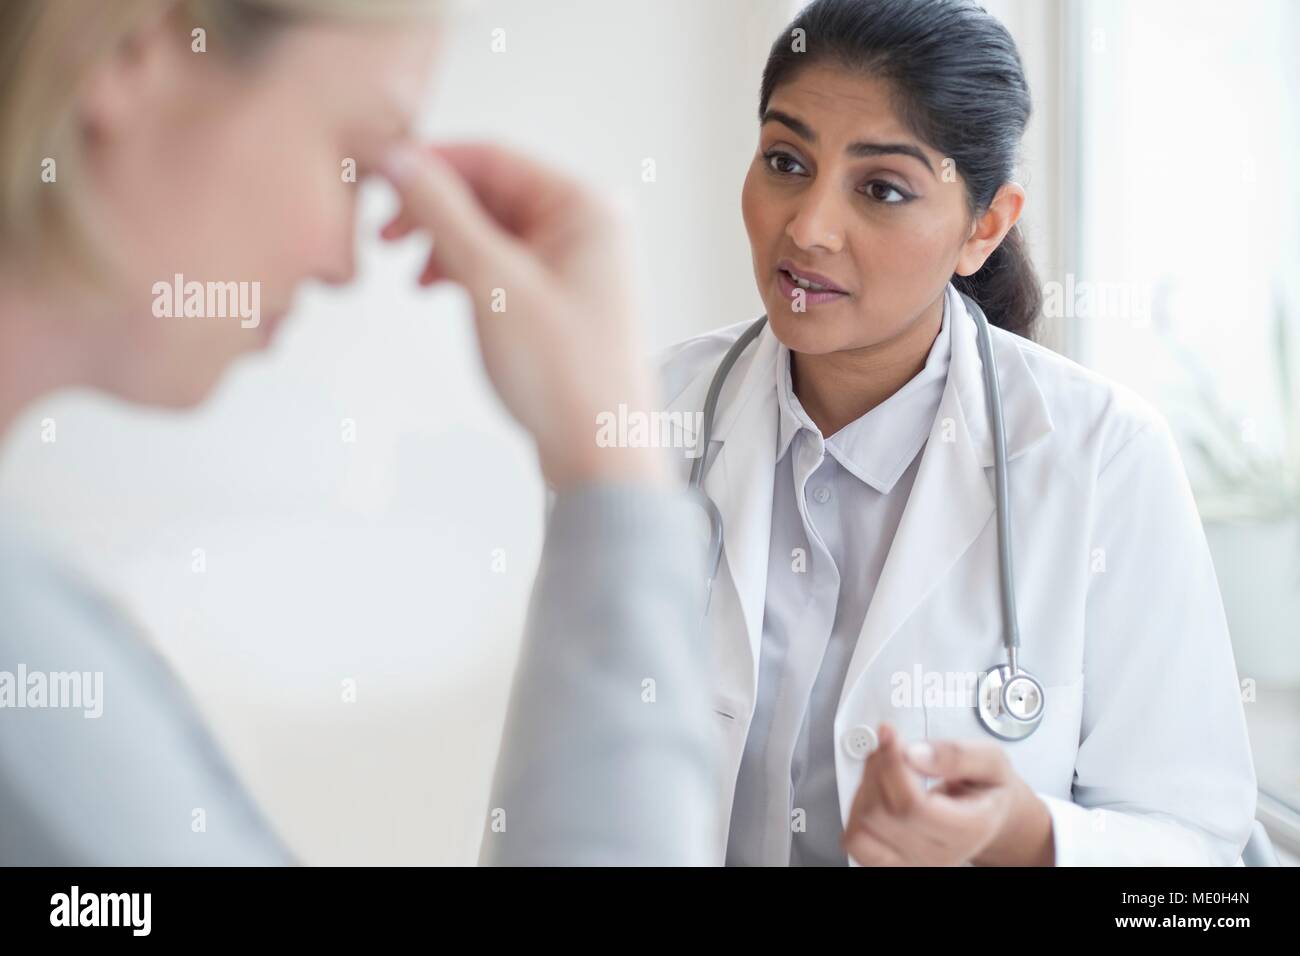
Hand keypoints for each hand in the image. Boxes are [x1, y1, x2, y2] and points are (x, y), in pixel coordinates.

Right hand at [379, 141, 663, 489]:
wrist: (597, 452)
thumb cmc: (564, 372)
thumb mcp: (491, 281)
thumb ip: (443, 213)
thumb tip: (402, 159)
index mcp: (585, 207)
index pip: (493, 158)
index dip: (431, 164)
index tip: (379, 177)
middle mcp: (588, 227)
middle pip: (492, 192)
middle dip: (436, 211)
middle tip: (386, 235)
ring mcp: (576, 264)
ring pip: (492, 230)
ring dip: (447, 244)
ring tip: (414, 276)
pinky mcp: (561, 299)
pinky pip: (503, 264)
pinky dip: (467, 272)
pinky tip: (439, 290)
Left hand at [841, 723, 1054, 865]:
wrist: (987, 814)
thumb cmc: (986, 788)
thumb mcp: (990, 760)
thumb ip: (957, 755)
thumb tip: (914, 755)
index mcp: (969, 829)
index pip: (913, 806)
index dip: (892, 764)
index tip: (889, 733)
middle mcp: (939, 854)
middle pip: (882, 813)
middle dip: (878, 767)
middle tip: (891, 744)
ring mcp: (913, 862)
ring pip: (863, 827)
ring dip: (865, 787)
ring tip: (885, 765)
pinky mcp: (891, 862)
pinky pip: (855, 840)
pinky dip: (856, 810)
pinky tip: (875, 790)